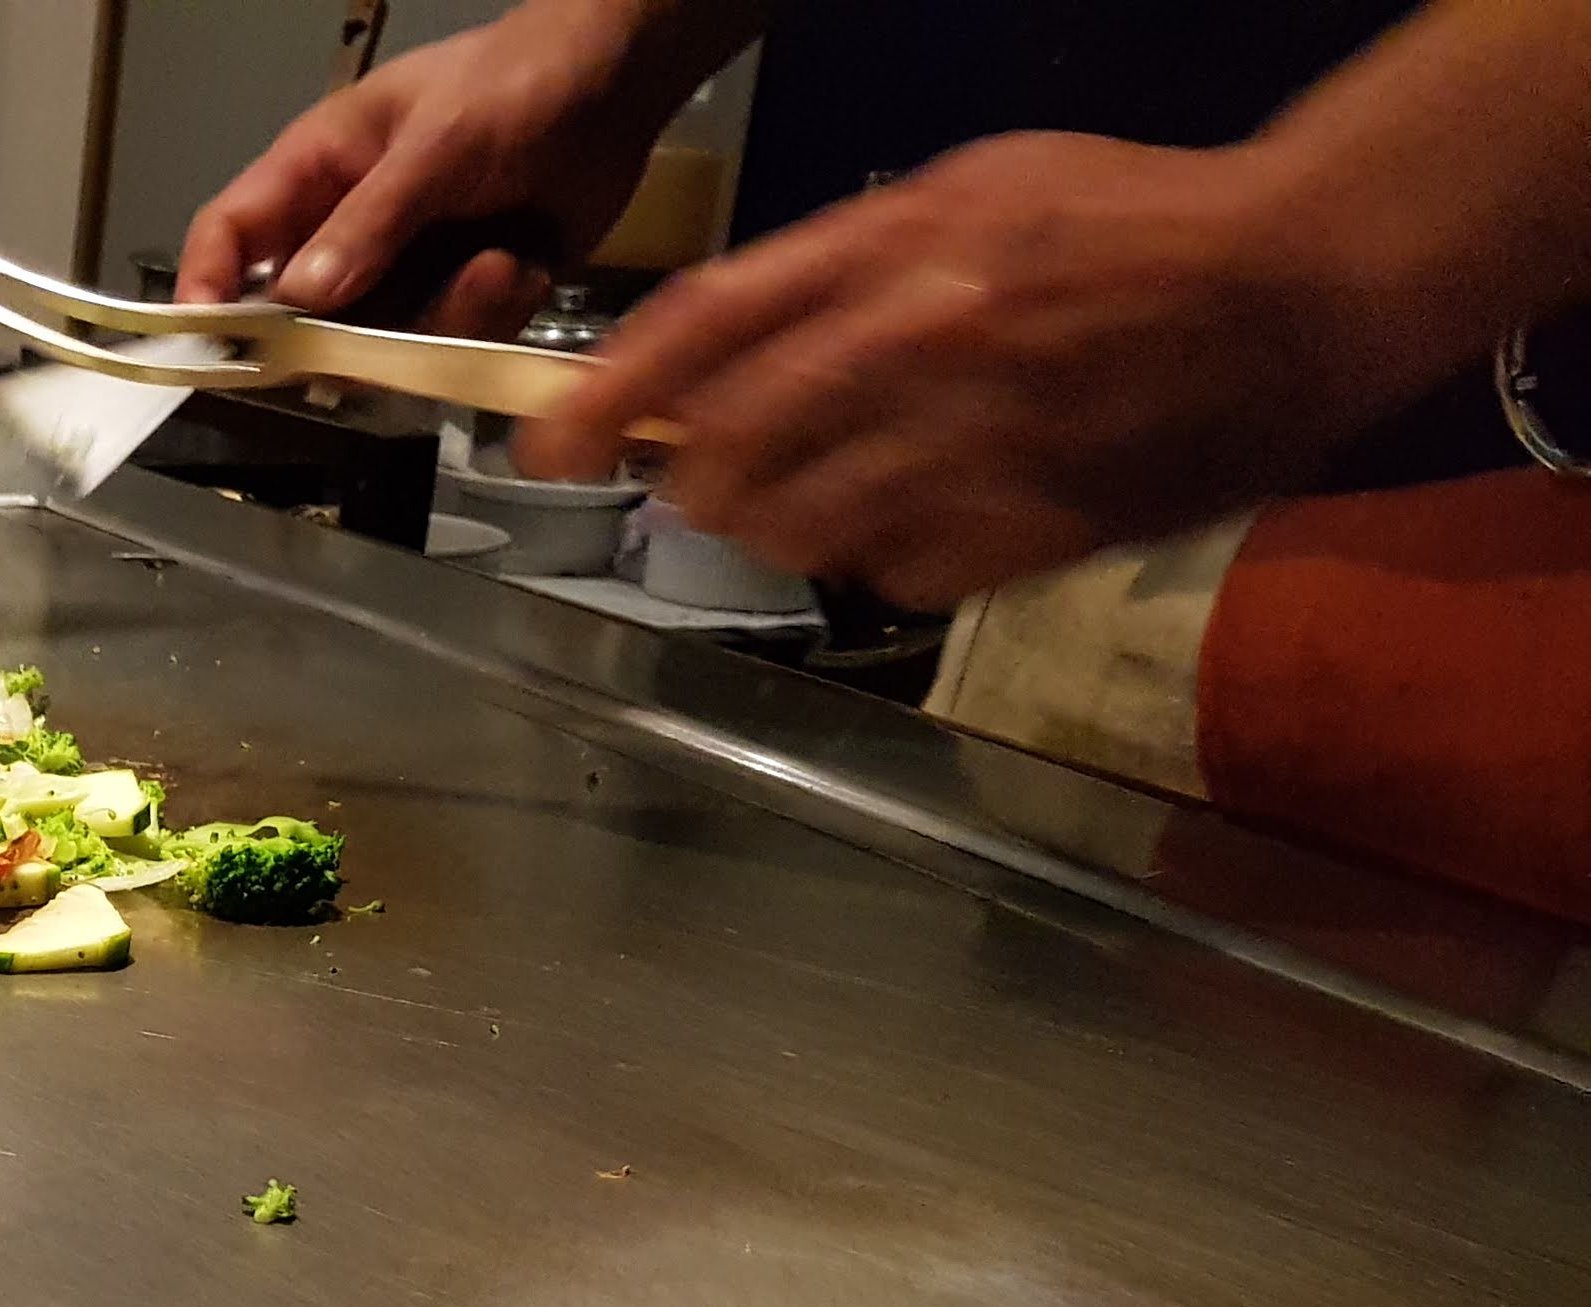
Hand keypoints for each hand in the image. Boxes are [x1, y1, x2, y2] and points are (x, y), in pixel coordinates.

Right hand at [178, 0, 678, 335]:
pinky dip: (493, 315)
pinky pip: (450, 346)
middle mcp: (348, 232)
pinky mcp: (460, 300)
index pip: (230, 236)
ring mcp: (404, 271)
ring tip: (498, 263)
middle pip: (301, 320)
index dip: (205, 292)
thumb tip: (303, 295)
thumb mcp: (438, 144)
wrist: (617, 90)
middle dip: (350, 340)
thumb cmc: (515, 85)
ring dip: (445, 320)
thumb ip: (370, 220)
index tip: (209, 348)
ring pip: (383, 346)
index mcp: (316, 173)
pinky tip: (524, 264)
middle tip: (391, 336)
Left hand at [525, 133, 1361, 608]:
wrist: (1303, 273)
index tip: (547, 447)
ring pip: (805, 525)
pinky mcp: (1036, 523)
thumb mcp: (975, 190)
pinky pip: (903, 571)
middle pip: (736, 447)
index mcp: (900, 244)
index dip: (609, 396)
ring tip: (801, 504)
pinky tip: (911, 524)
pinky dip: (883, 560)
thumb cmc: (1134, 218)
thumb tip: (725, 341)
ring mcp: (978, 442)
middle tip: (693, 485)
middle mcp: (922, 344)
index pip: (706, 326)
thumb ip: (844, 264)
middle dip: (692, 480)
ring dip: (777, 527)